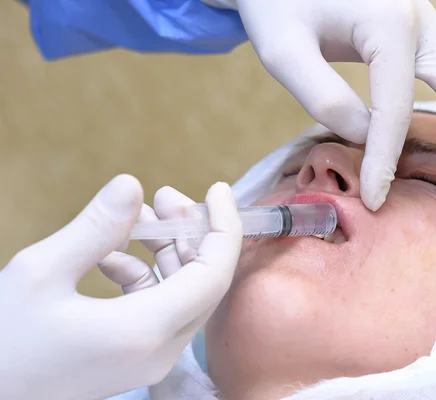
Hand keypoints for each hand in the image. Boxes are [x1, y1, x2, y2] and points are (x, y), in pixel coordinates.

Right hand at [0, 175, 241, 399]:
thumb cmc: (4, 341)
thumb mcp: (42, 273)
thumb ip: (95, 227)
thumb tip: (131, 184)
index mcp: (145, 331)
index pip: (214, 275)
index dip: (223, 228)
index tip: (217, 190)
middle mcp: (160, 351)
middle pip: (203, 281)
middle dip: (191, 232)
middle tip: (164, 195)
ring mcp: (150, 359)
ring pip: (182, 293)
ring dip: (168, 250)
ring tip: (140, 217)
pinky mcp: (136, 357)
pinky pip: (158, 307)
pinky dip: (144, 274)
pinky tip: (110, 256)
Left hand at [203, 0, 435, 209]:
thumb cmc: (278, 4)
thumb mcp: (283, 51)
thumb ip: (324, 96)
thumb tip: (365, 137)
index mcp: (387, 20)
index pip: (396, 107)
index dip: (386, 160)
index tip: (374, 198)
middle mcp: (422, 18)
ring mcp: (431, 21)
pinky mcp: (429, 29)